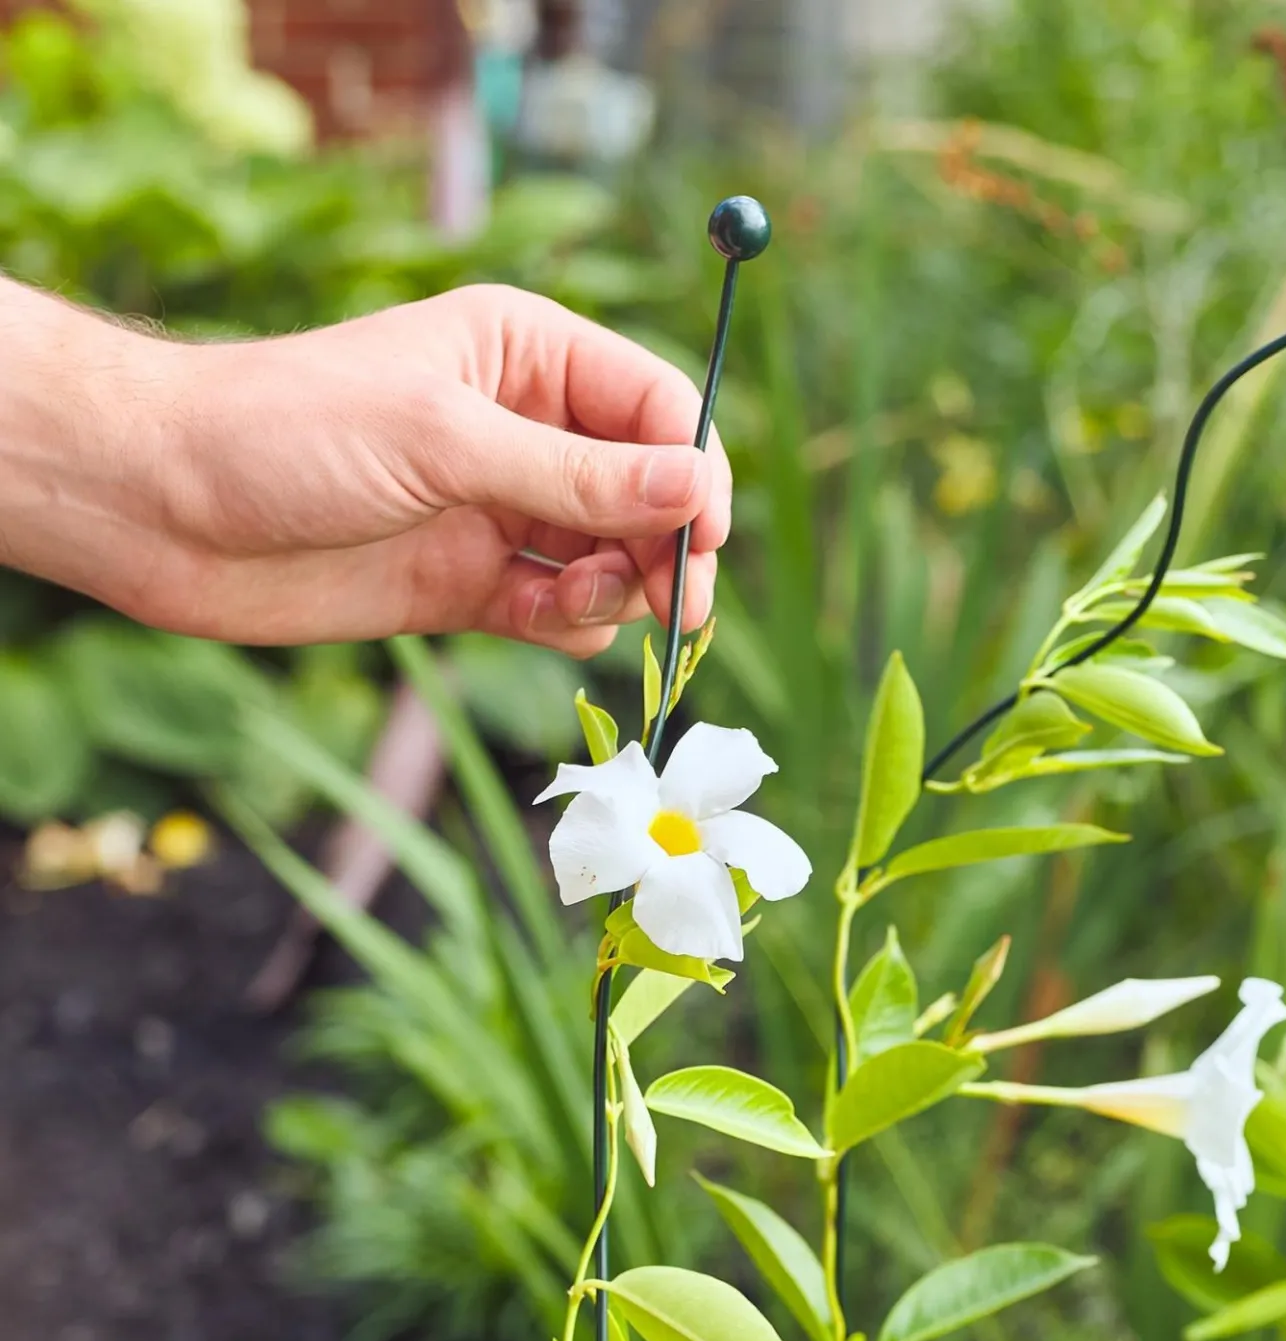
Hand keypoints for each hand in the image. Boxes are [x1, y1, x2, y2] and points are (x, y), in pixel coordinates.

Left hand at [0, 281, 728, 657]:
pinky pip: (566, 612)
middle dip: (671, 546)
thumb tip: (697, 488)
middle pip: (652, 491)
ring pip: (617, 559)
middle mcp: (527, 430)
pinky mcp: (475, 585)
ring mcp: (503, 511)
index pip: (657, 406)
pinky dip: (574, 627)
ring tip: (583, 604)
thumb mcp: (446, 441)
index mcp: (527, 355)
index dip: (694, 469)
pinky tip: (542, 622)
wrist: (167, 508)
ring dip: (623, 591)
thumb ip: (578, 474)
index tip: (704, 534)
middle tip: (676, 604)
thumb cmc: (289, 434)